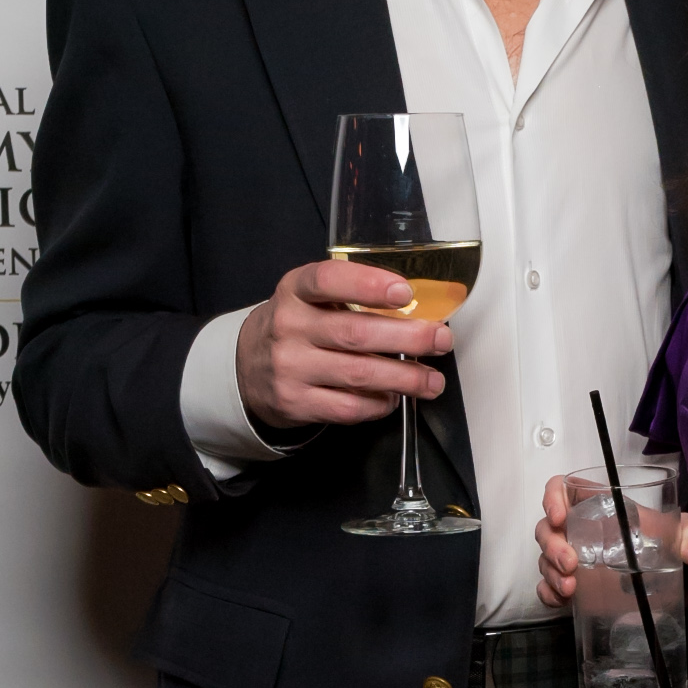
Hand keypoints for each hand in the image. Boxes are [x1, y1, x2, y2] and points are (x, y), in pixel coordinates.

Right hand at [236, 261, 452, 430]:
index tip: (404, 292)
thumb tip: (417, 312)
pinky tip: (394, 398)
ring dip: (405, 378)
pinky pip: (348, 407)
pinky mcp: (296, 403)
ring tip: (432, 381)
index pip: (328, 280)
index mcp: (295, 290)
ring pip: (359, 374)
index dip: (368, 285)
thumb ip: (351, 297)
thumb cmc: (296, 327)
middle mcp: (289, 327)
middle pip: (355, 333)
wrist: (247, 368)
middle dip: (408, 338)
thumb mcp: (309, 299)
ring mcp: (290, 368)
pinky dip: (379, 404)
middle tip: (441, 340)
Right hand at [535, 472, 687, 611]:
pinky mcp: (576, 583)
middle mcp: (583, 529)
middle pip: (549, 528)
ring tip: (569, 588)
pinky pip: (549, 585)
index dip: (552, 497)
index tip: (559, 517)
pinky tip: (560, 600)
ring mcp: (576, 557)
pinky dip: (548, 593)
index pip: (565, 489)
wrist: (674, 573)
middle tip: (570, 564)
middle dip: (552, 545)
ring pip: (545, 558)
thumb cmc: (670, 542)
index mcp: (602, 506)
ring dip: (550, 572)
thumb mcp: (686, 533)